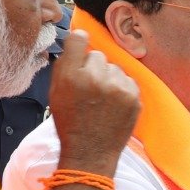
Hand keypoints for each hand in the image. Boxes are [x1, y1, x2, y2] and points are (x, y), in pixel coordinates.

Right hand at [49, 30, 139, 174]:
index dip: (79, 42)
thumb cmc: (70, 122)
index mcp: (71, 75)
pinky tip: (113, 106)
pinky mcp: (134, 97)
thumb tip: (80, 37)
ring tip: (102, 100)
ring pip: (114, 68)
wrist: (91, 152)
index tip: (80, 48)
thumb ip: (65, 64)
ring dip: (109, 78)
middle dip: (93, 68)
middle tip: (89, 89)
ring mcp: (117, 87)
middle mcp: (95, 77)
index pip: (79, 39)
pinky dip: (121, 89)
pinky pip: (127, 81)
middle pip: (97, 55)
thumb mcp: (56, 92)